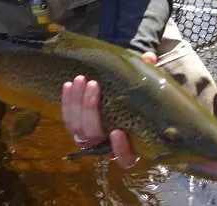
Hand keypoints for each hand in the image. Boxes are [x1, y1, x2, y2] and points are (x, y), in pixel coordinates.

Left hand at [61, 51, 156, 168]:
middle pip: (94, 135)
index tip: (117, 131)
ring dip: (77, 103)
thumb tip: (149, 58)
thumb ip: (149, 75)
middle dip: (90, 110)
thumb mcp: (145, 88)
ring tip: (81, 79)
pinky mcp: (76, 127)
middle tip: (94, 84)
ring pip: (78, 127)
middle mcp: (107, 146)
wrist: (118, 96)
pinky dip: (67, 102)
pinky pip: (68, 119)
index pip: (125, 159)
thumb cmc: (137, 99)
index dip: (120, 149)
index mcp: (129, 146)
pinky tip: (69, 84)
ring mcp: (89, 137)